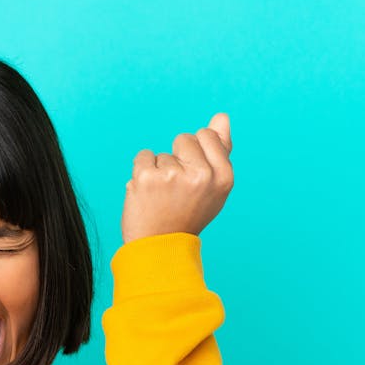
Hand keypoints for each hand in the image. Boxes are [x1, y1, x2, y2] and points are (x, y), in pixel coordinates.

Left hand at [121, 112, 233, 242]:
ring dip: (159, 170)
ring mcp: (173, 176)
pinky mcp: (147, 178)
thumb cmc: (187, 214)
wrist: (159, 248)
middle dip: (177, 158)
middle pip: (184, 138)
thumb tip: (222, 116)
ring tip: (162, 197)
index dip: (195, 153)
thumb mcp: (213, 187)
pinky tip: (147, 194)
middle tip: (177, 190)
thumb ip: (220, 150)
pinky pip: (143, 156)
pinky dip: (141, 171)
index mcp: (224, 177)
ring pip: (163, 153)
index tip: (192, 178)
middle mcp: (202, 175)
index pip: (207, 135)